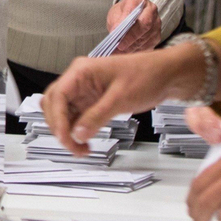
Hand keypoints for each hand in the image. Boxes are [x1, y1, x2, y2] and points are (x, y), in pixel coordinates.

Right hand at [43, 41, 217, 154]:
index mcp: (81, 71)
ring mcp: (84, 92)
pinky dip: (77, 131)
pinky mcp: (92, 102)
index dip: (57, 119)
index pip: (57, 96)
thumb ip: (96, 116)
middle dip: (59, 128)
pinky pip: (76, 118)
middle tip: (74, 147)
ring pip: (62, 114)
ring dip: (67, 132)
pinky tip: (85, 142)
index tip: (66, 138)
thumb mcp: (121, 98)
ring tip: (81, 148)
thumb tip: (77, 134)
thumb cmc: (147, 75)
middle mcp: (78, 80)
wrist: (166, 75)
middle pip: (53, 106)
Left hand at [107, 0, 161, 52]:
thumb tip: (115, 32)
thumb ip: (115, 21)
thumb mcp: (115, 14)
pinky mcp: (157, 35)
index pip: (133, 8)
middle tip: (120, 45)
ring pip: (147, 36)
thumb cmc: (122, 13)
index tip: (116, 31)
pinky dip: (137, 50)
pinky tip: (128, 52)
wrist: (132, 16)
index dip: (125, 20)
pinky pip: (149, 44)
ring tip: (120, 51)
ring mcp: (156, 22)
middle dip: (131, 36)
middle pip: (145, 24)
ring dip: (133, 45)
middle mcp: (151, 9)